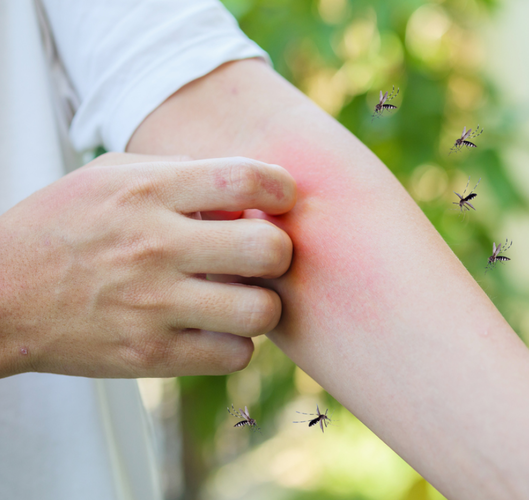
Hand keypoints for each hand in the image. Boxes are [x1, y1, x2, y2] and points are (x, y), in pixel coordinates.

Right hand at [0, 153, 295, 377]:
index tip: (280, 198)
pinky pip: (234, 355)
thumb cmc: (64, 225)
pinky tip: (215, 328)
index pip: (245, 177)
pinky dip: (235, 343)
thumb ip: (182, 172)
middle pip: (268, 249)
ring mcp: (154, 306)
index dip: (281, 187)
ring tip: (240, 296)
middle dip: (279, 251)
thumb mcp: (112, 175)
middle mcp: (156, 247)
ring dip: (262, 304)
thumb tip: (249, 191)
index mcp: (148, 191)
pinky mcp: (150, 356)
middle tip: (261, 255)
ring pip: (260, 312)